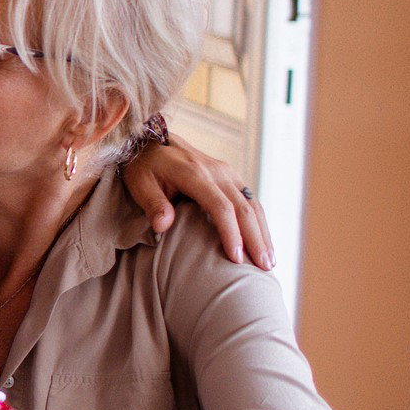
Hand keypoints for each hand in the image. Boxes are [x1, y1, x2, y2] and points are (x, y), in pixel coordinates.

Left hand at [121, 139, 273, 268]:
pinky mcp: (230, 177)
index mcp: (195, 174)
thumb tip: (163, 227)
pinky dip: (259, 222)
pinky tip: (263, 242)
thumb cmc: (144, 167)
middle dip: (255, 240)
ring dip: (263, 233)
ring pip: (252, 205)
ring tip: (269, 262)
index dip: (230, 233)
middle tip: (264, 268)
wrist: (152, 141)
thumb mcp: (140, 183)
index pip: (220, 207)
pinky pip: (250, 200)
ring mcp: (227, 173)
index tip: (236, 258)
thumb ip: (153, 204)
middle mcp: (217, 172)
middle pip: (244, 208)